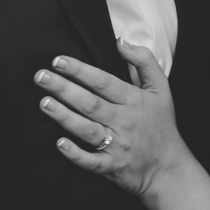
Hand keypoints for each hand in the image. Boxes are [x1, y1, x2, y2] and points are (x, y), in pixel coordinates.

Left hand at [35, 39, 192, 197]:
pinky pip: (91, 161)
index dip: (79, 70)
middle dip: (63, 88)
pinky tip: (59, 143)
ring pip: (87, 129)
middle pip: (89, 102)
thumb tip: (121, 42)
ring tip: (44, 103)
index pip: (102, 81)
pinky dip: (75, 154)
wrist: (168, 167)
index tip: (58, 60)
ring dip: (64, 116)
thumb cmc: (161, 124)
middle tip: (40, 77)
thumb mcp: (161, 88)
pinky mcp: (112, 166)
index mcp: (133, 100)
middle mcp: (124, 120)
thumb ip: (144, 60)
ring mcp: (117, 145)